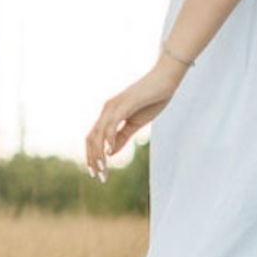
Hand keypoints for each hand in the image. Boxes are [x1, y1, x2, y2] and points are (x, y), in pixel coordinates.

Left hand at [85, 60, 185, 180]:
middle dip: (92, 159)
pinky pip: (111, 124)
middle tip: (99, 177)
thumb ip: (123, 137)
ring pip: (98, 134)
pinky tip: (109, 152)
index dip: (93, 156)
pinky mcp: (123, 104)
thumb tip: (110, 153)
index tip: (99, 173)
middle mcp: (107, 109)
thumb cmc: (153, 98)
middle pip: (91, 138)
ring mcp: (113, 106)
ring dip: (98, 154)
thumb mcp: (137, 123)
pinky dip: (108, 139)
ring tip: (103, 170)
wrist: (166, 79)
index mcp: (109, 114)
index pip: (94, 138)